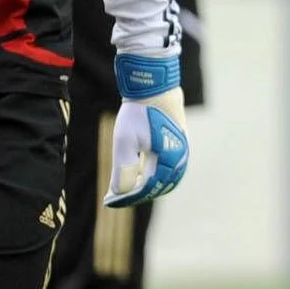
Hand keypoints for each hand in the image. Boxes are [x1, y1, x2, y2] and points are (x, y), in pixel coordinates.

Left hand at [104, 50, 191, 206]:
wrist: (155, 87)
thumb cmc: (138, 112)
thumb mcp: (125, 140)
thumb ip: (123, 169)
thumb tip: (120, 193)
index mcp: (168, 161)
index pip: (145, 188)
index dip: (125, 198)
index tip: (107, 201)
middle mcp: (179, 160)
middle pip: (157, 188)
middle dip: (136, 195)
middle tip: (115, 197)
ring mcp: (182, 153)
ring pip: (164, 180)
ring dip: (146, 187)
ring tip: (126, 188)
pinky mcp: (180, 146)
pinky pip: (168, 170)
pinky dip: (153, 176)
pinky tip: (138, 173)